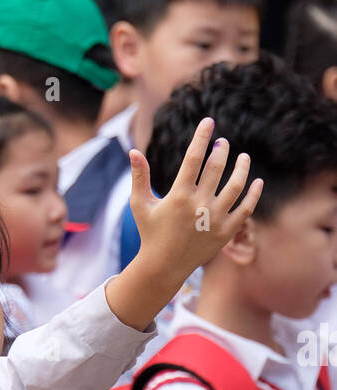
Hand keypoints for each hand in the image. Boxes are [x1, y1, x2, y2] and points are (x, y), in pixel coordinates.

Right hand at [130, 117, 261, 291]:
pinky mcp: (225, 233)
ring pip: (236, 186)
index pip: (193, 159)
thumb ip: (139, 177)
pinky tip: (257, 181)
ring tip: (244, 157)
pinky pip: (246, 209)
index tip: (209, 122)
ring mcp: (214, 220)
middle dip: (221, 150)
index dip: (202, 137)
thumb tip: (133, 151)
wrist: (163, 267)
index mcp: (178, 196)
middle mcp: (198, 206)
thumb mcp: (140, 205)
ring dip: (242, 168)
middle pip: (217, 168)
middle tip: (223, 143)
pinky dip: (254, 194)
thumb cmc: (151, 232)